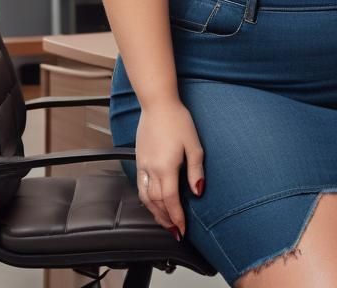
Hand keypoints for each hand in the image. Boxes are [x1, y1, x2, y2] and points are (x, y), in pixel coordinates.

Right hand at [135, 99, 204, 239]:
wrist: (157, 105)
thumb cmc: (178, 121)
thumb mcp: (194, 145)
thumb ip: (196, 170)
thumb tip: (197, 191)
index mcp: (166, 167)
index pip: (170, 200)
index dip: (176, 217)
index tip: (182, 230)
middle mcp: (151, 169)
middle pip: (156, 203)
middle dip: (166, 219)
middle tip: (175, 231)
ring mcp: (142, 165)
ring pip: (145, 197)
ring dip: (154, 212)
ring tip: (165, 221)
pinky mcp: (139, 160)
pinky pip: (140, 186)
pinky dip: (146, 200)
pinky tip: (152, 203)